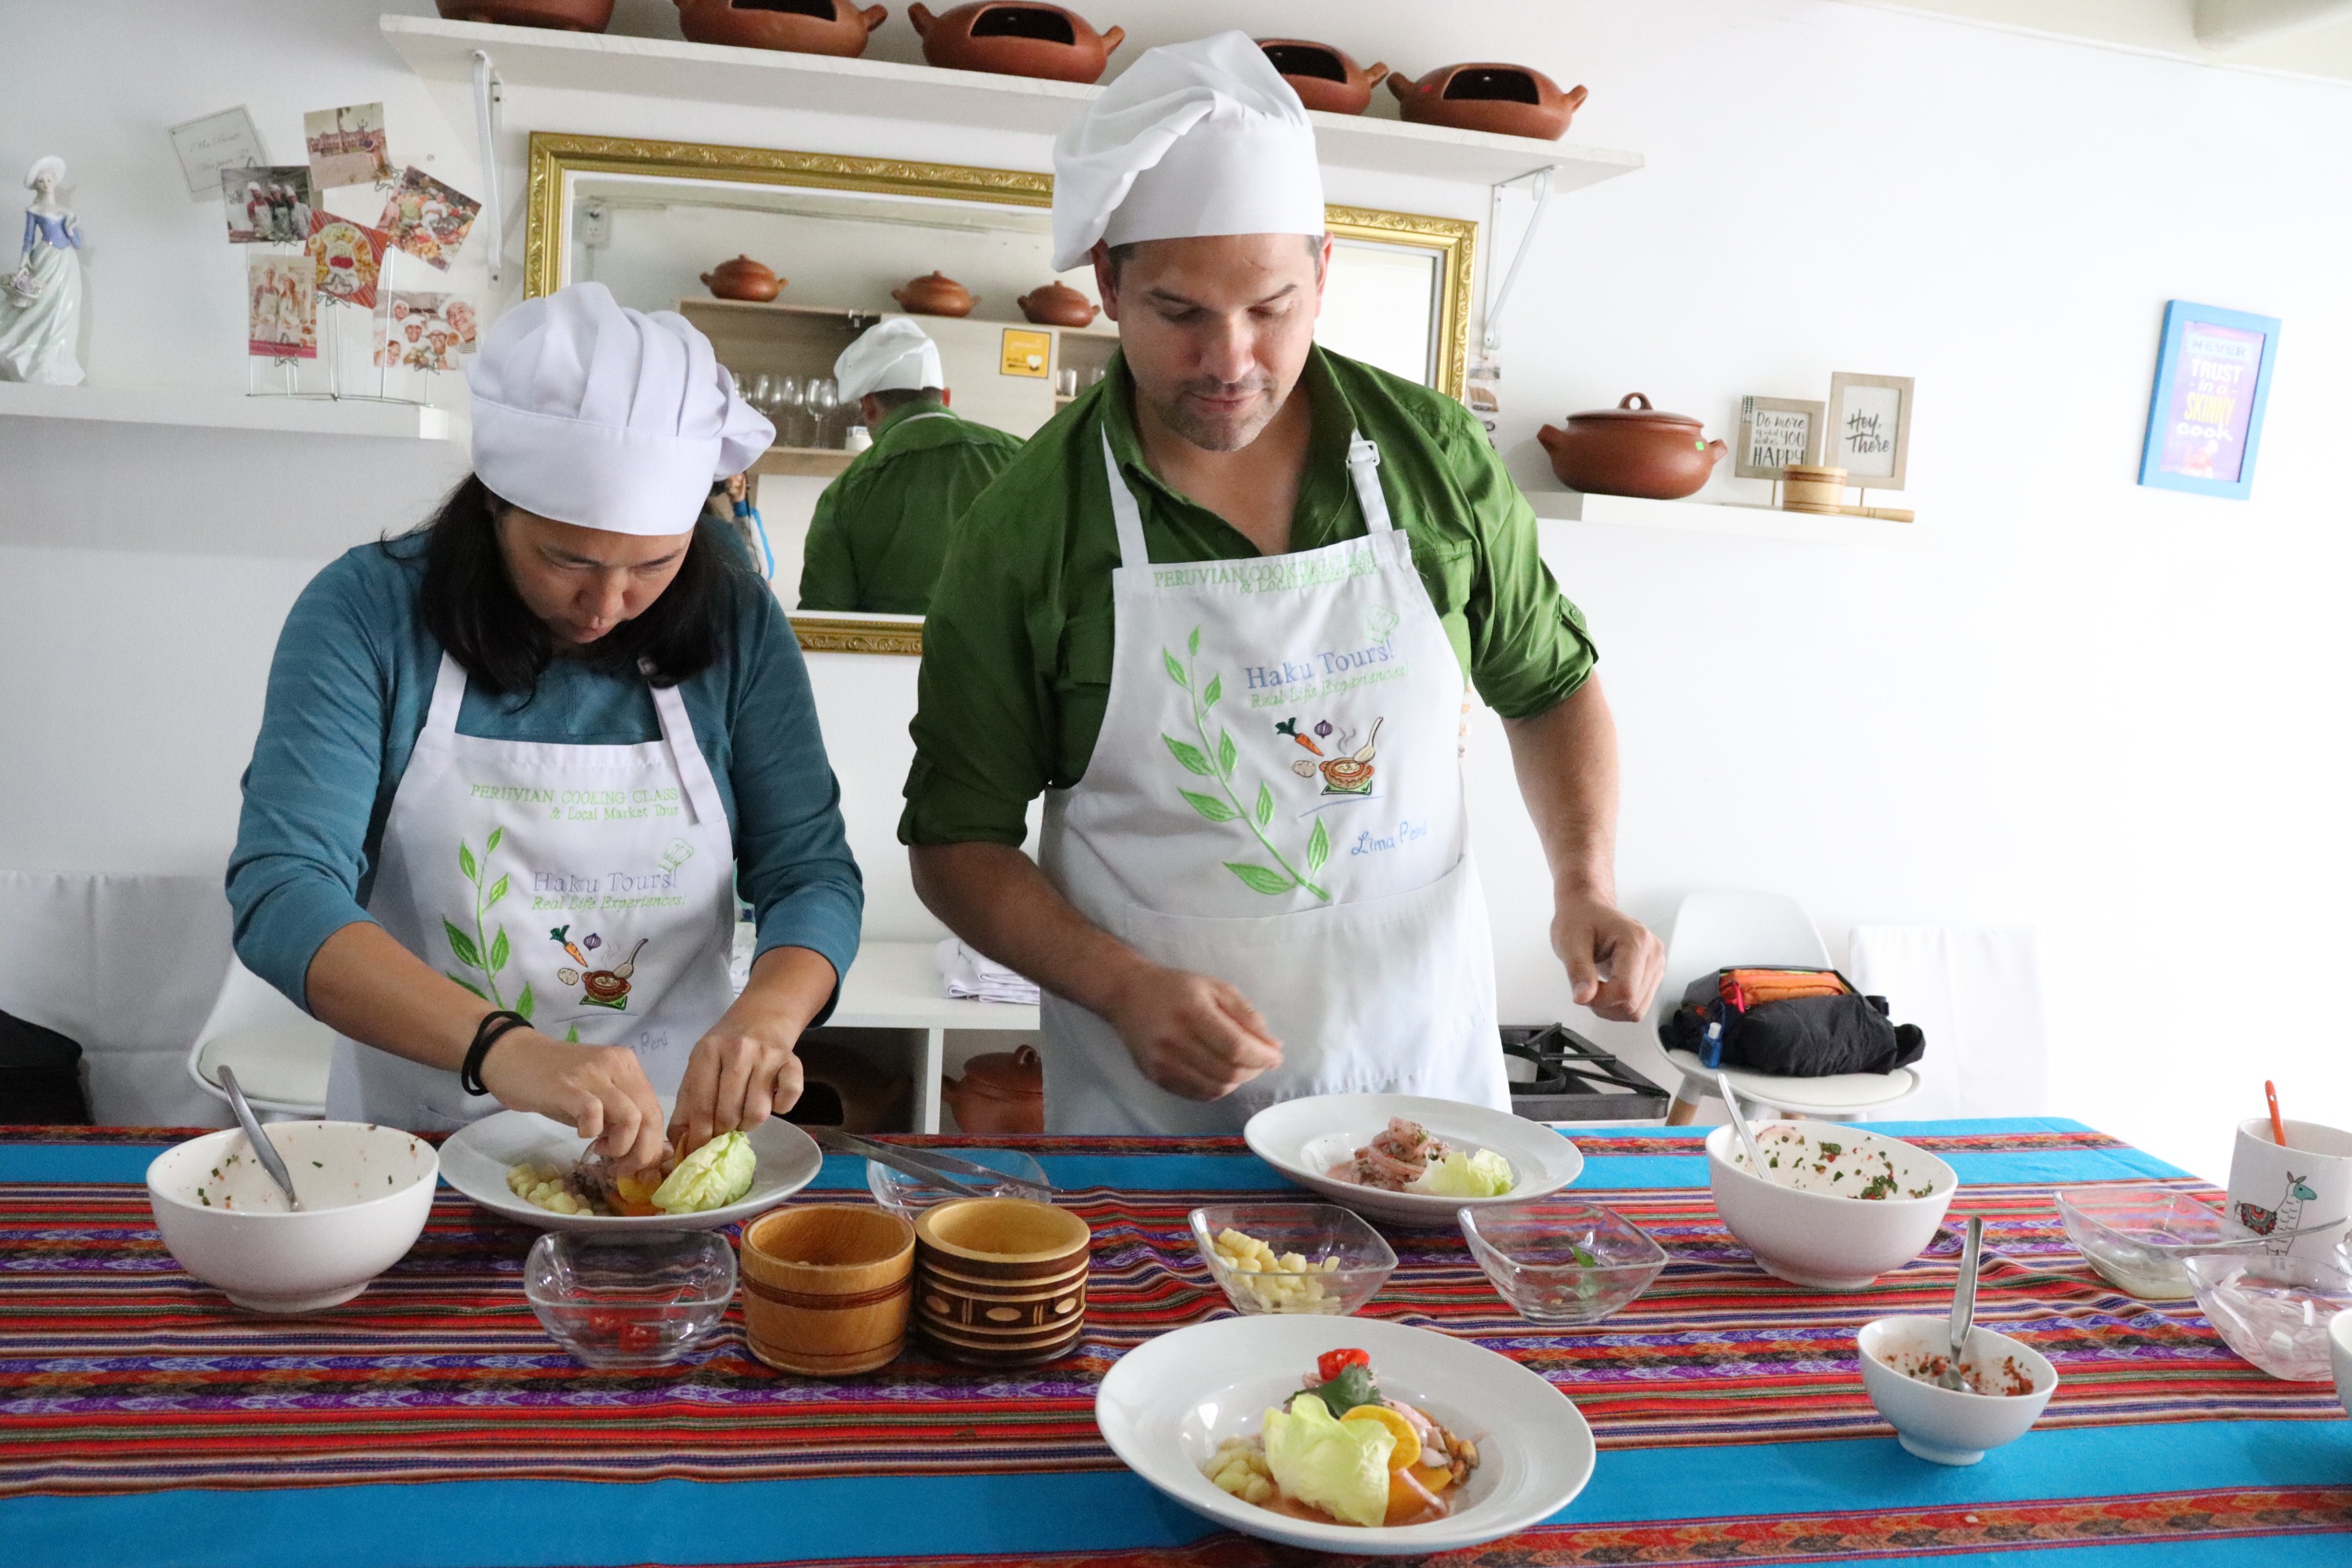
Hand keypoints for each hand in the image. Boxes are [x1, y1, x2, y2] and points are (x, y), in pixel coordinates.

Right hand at [478, 1031, 668, 1172]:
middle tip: (619, 1167)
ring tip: (600, 1148)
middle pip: (650, 1117)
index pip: (656, 1111)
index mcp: (628, 1066)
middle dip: (641, 1153)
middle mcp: (617, 1065)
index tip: (634, 1164)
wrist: (511, 1055)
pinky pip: (594, 1113)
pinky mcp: (567, 1086)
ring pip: (632, 1117)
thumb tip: (645, 1150)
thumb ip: (620, 1115)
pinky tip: (581, 1134)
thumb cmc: (554, 1081)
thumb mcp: (596, 1095)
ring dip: (621, 1146)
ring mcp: (593, 1073)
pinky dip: (592, 1132)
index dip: (652, 1145)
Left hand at [669, 1023, 803, 1154]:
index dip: (697, 1137)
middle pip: (728, 1114)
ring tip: (744, 1114)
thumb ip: (687, 1102)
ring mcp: (767, 1056)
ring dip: (749, 1123)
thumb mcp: (698, 1066)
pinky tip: (773, 1101)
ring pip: (757, 1113)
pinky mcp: (792, 1062)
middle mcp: (738, 1051)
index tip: (696, 1154)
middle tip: (723, 1131)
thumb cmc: (725, 1049)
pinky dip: (781, 1108)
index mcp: (707, 1052)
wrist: (761, 1017)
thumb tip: (679, 1143)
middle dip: (723, 1132)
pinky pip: (788, 1099)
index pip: (701, 1106)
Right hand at [1100, 963, 1282, 1100]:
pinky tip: (1223, 1073)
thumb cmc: (1177, 987)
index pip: (1236, 1047)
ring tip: (1244, 1066)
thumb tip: (1273, 1047)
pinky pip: (1197, 1094)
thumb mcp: (1216, 988)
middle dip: (1254, 1070)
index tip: (1276, 1056)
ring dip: (1238, 1081)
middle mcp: (1174, 1040)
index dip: (1262, 1056)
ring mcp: (1162, 1062)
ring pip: (1215, 1088)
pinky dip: (1218, 1088)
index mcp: (1192, 1011)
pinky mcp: (1155, 1077)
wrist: (1127, 994)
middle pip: (1227, 1071)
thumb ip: (1247, 1015)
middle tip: (1262, 1061)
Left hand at [1551, 890, 1665, 1021]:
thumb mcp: (1569, 943)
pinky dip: (1617, 1004)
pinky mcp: (1652, 974)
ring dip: (1611, 1007)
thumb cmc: (1579, 919)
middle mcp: (1653, 952)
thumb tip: (1583, 998)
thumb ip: (1577, 971)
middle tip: (1585, 985)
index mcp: (1636, 940)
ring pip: (1637, 1010)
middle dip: (1604, 1004)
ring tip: (1595, 985)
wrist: (1588, 909)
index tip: (1582, 990)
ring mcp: (1656, 964)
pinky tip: (1605, 987)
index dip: (1600, 1000)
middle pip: (1632, 1004)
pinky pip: (1638, 1005)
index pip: (1625, 991)